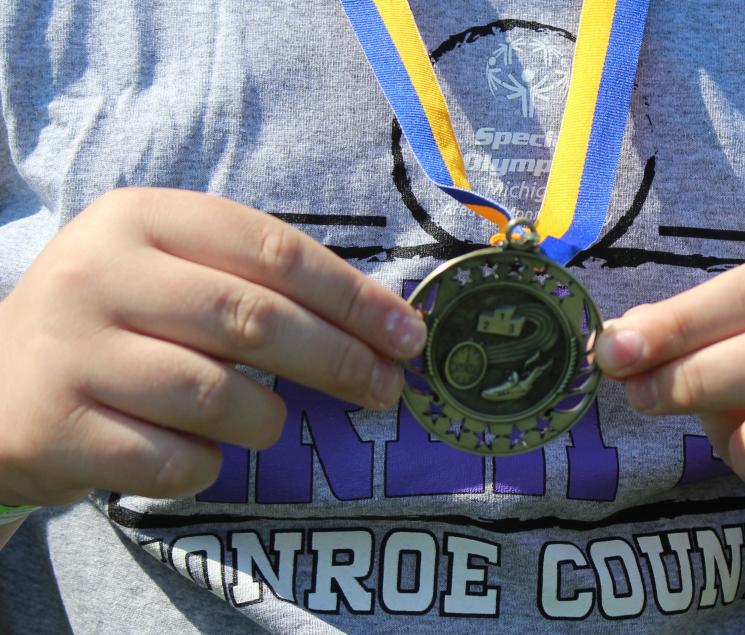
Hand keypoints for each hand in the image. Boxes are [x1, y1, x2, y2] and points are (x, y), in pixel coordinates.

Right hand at [0, 188, 425, 505]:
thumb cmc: (117, 321)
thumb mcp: (174, 273)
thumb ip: (258, 284)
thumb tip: (379, 329)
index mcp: (141, 217)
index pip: (273, 251)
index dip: (353, 297)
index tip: (407, 335)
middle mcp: (99, 274)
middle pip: (255, 320)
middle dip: (339, 361)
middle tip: (385, 389)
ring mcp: (71, 351)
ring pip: (218, 397)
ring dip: (263, 420)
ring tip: (261, 421)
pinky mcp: (56, 428)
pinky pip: (176, 461)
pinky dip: (207, 464)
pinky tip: (196, 450)